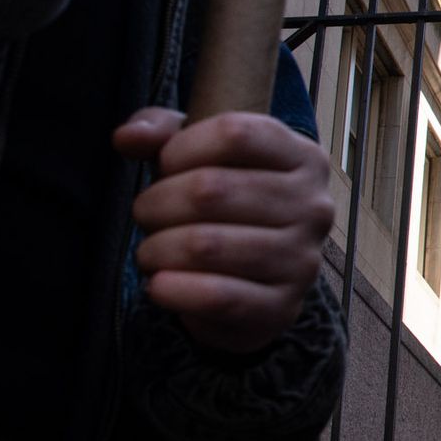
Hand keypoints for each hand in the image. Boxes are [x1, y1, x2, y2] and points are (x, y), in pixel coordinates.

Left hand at [118, 109, 332, 354]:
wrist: (256, 281)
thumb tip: (127, 137)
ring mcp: (302, 260)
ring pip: (206, 245)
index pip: (235, 133)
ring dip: (158, 249)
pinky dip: (174, 290)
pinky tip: (158, 285)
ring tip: (151, 251)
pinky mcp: (282, 307)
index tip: (164, 165)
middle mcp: (313, 206)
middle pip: (211, 189)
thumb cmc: (225, 206)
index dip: (182, 147)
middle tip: (146, 215)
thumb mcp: (198, 156)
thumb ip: (161, 133)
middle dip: (157, 203)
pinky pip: (217, 297)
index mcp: (302, 158)